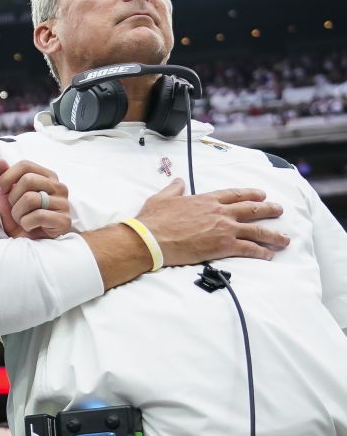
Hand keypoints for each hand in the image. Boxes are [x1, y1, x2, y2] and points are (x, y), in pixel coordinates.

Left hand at [0, 158, 71, 238]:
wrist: (25, 241)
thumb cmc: (18, 215)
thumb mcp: (5, 195)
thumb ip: (1, 177)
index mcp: (46, 176)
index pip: (25, 165)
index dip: (7, 177)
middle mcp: (58, 186)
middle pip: (27, 180)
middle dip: (13, 198)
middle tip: (15, 209)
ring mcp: (64, 203)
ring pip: (30, 198)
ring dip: (18, 213)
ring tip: (22, 219)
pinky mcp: (64, 220)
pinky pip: (38, 215)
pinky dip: (27, 223)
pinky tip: (30, 227)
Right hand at [136, 180, 288, 265]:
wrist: (151, 238)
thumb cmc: (154, 220)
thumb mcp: (162, 198)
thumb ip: (174, 189)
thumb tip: (178, 181)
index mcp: (206, 200)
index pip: (234, 194)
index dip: (250, 194)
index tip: (261, 195)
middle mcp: (220, 212)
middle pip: (251, 209)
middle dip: (268, 209)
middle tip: (279, 210)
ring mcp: (224, 229)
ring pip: (256, 230)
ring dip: (273, 234)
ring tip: (284, 238)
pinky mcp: (224, 246)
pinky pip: (249, 248)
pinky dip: (261, 252)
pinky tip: (269, 254)